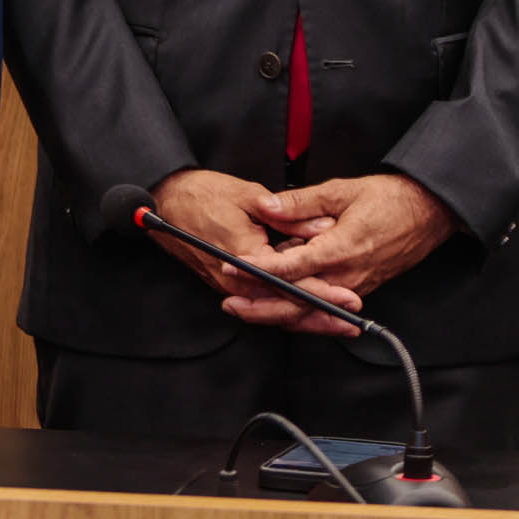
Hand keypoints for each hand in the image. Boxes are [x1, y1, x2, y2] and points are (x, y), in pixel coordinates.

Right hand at [149, 168, 355, 336]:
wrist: (167, 201)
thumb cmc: (203, 195)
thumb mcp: (249, 196)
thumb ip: (289, 214)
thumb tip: (323, 226)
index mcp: (244, 256)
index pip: (291, 283)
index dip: (323, 293)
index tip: (347, 299)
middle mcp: (236, 280)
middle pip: (285, 307)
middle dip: (321, 317)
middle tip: (351, 321)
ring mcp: (231, 287)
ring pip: (275, 311)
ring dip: (307, 319)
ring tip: (337, 323)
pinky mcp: (230, 286)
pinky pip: (263, 303)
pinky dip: (287, 310)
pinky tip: (308, 311)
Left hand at [248, 173, 458, 307]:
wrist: (427, 214)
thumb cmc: (388, 200)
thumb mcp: (340, 191)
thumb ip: (301, 202)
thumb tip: (268, 206)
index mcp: (341, 250)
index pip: (292, 267)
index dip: (260, 270)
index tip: (233, 267)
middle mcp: (348, 277)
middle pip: (298, 301)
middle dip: (261, 306)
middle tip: (230, 302)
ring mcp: (354, 287)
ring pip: (309, 311)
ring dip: (275, 312)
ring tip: (243, 307)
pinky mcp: (358, 289)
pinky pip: (322, 307)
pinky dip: (298, 311)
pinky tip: (276, 307)